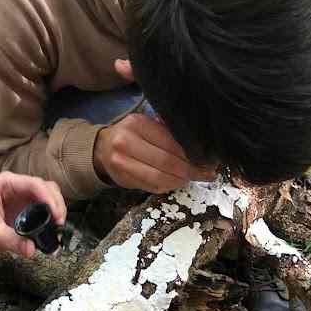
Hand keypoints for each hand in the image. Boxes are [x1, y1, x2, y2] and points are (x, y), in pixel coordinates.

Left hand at [0, 172, 65, 264]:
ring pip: (48, 201)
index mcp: (7, 184)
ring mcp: (22, 203)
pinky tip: (51, 239)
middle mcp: (17, 190)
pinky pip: (43, 217)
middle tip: (59, 224)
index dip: (49, 199)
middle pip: (47, 190)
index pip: (36, 185)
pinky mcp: (23, 217)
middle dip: (56, 205)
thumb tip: (32, 249)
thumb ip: (11, 240)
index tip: (56, 217)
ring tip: (57, 232)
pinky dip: (50, 226)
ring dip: (56, 214)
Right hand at [94, 113, 215, 193]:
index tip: (208, 158)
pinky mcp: (124, 180)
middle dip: (191, 169)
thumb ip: (167, 132)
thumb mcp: (146, 125)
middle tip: (208, 172)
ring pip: (160, 177)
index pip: (170, 141)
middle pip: (167, 161)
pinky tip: (179, 182)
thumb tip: (199, 145)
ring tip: (196, 178)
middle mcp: (126, 143)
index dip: (191, 153)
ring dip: (182, 180)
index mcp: (136, 124)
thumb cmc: (130, 135)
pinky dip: (170, 186)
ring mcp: (123, 163)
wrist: (102, 149)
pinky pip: (153, 186)